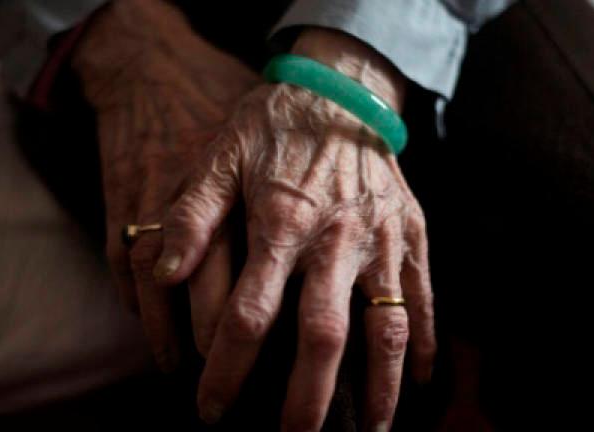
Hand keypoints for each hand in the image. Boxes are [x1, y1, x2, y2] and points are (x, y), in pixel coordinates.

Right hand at [72, 0, 257, 369]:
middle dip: (218, 342)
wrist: (157, 69)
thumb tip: (316, 258)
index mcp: (245, 198)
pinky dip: (135, 303)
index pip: (255, 276)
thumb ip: (287, 201)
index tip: (275, 359)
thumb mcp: (264, 149)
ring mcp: (155, 208)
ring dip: (169, 333)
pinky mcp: (122, 206)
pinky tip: (149, 328)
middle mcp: (202, 209)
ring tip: (181, 367)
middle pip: (208, 292)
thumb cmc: (226, 106)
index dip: (263, 323)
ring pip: (161, 289)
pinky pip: (124, 267)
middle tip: (228, 376)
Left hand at [154, 28, 435, 429]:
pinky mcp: (411, 234)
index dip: (229, 370)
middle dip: (308, 397)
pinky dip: (427, 341)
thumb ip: (192, 215)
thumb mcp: (219, 158)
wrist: (339, 91)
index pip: (251, 315)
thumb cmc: (273, 129)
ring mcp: (379, 240)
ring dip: (379, 384)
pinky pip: (423, 296)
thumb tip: (166, 274)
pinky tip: (423, 380)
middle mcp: (334, 240)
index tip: (212, 409)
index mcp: (281, 224)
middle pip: (323, 335)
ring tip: (370, 430)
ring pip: (385, 326)